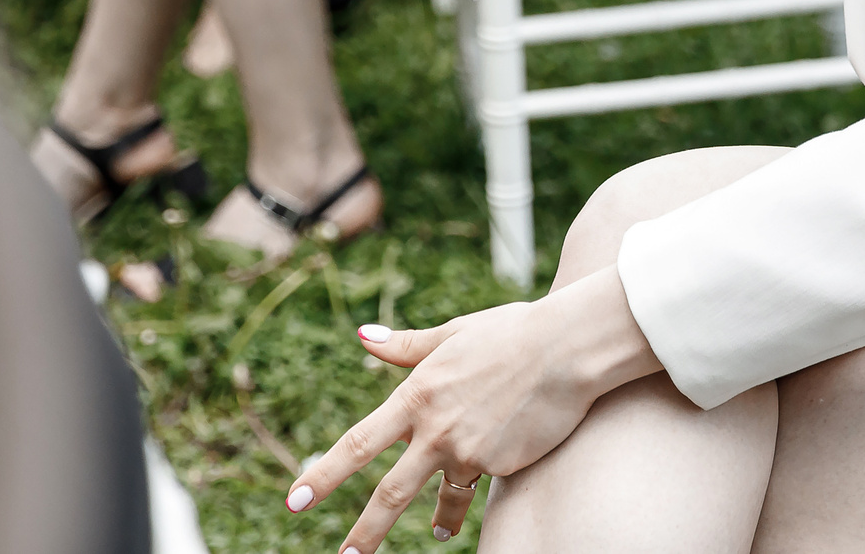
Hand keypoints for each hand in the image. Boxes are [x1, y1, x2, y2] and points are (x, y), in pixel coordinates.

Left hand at [288, 271, 652, 551]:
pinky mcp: (501, 465)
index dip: (325, 474)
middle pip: (390, 493)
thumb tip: (363, 338)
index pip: (359, 443)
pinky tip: (483, 488)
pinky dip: (477, 492)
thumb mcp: (455, 334)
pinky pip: (482, 486)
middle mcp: (437, 430)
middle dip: (365, 532)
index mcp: (417, 394)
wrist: (568, 347)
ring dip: (437, 523)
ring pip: (441, 502)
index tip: (296, 499)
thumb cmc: (512, 331)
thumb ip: (408, 346)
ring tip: (435, 536)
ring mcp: (470, 452)